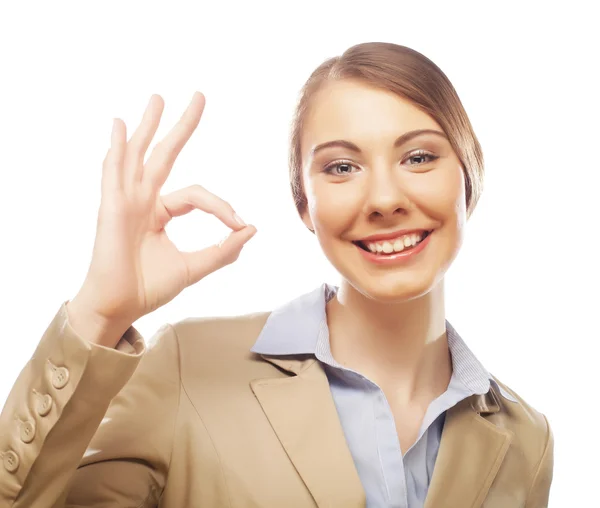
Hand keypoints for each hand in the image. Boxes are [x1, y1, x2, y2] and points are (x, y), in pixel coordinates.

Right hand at [68, 92, 255, 345]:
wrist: (120, 307)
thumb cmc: (149, 287)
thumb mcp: (195, 267)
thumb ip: (223, 250)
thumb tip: (252, 228)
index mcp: (161, 212)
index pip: (197, 196)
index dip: (222, 207)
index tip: (240, 224)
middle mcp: (143, 200)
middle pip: (164, 155)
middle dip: (182, 127)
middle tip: (200, 96)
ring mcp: (125, 201)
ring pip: (139, 155)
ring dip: (149, 126)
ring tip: (158, 98)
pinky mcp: (111, 208)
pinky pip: (114, 173)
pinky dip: (118, 149)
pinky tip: (121, 126)